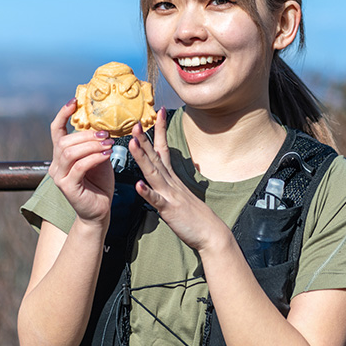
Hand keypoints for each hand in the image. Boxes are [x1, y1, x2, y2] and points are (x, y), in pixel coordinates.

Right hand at [48, 99, 114, 226]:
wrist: (99, 210)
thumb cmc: (100, 183)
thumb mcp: (99, 158)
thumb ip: (96, 144)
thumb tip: (103, 126)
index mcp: (61, 155)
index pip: (56, 131)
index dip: (63, 114)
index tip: (74, 101)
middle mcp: (56, 165)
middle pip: (64, 141)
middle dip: (86, 135)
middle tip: (106, 134)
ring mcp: (60, 176)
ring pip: (70, 152)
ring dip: (91, 145)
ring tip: (108, 144)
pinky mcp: (68, 187)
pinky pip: (79, 167)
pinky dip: (94, 158)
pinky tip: (106, 155)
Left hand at [129, 108, 228, 250]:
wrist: (211, 234)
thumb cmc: (196, 216)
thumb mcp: (184, 194)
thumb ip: (176, 181)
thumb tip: (178, 169)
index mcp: (172, 178)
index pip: (164, 149)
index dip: (159, 131)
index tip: (158, 112)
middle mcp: (171, 182)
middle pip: (156, 156)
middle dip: (144, 138)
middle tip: (135, 121)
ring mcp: (170, 195)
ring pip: (153, 173)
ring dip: (143, 157)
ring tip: (133, 142)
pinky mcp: (169, 210)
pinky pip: (156, 201)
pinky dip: (147, 193)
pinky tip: (138, 185)